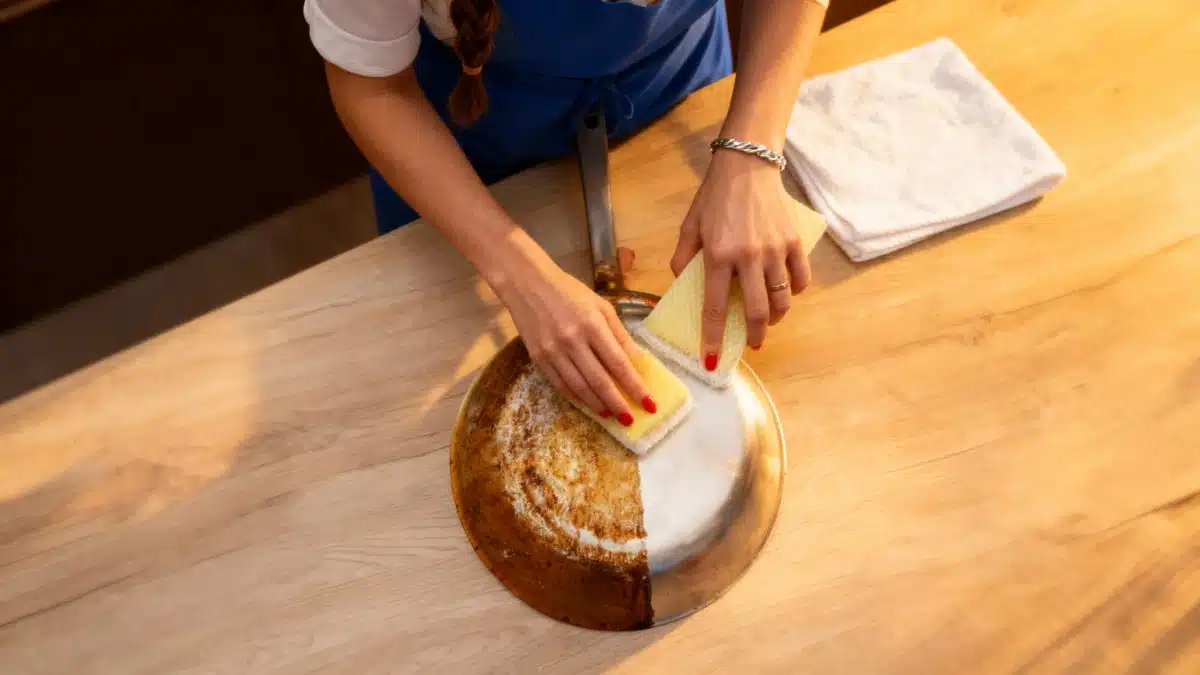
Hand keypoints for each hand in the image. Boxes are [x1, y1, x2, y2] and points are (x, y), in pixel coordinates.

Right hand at [495, 247, 651, 424]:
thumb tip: (638, 361)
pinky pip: (561, 385)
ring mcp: (553, 352)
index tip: (649, 403)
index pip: (619, 363)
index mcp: (592, 325)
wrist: (527, 284)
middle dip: (618, 403)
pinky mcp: (538, 359)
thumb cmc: (569, 292)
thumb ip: (619, 334)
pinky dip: (577, 398)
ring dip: (598, 405)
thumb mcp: (601, 306)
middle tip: (631, 419)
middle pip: (600, 381)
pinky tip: (590, 404)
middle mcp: (572, 341)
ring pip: (579, 388)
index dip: (635, 386)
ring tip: (612, 415)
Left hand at [671, 150, 811, 356]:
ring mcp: (774, 250)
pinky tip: (785, 294)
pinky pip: (800, 278)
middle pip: (755, 311)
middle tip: (751, 343)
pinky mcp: (793, 241)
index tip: (711, 359)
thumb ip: (683, 257)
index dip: (712, 337)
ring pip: (781, 300)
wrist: (748, 165)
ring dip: (775, 318)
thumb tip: (685, 284)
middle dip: (753, 334)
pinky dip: (794, 292)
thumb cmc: (714, 196)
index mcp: (717, 255)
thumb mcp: (690, 226)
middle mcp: (748, 257)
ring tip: (767, 321)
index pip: (714, 307)